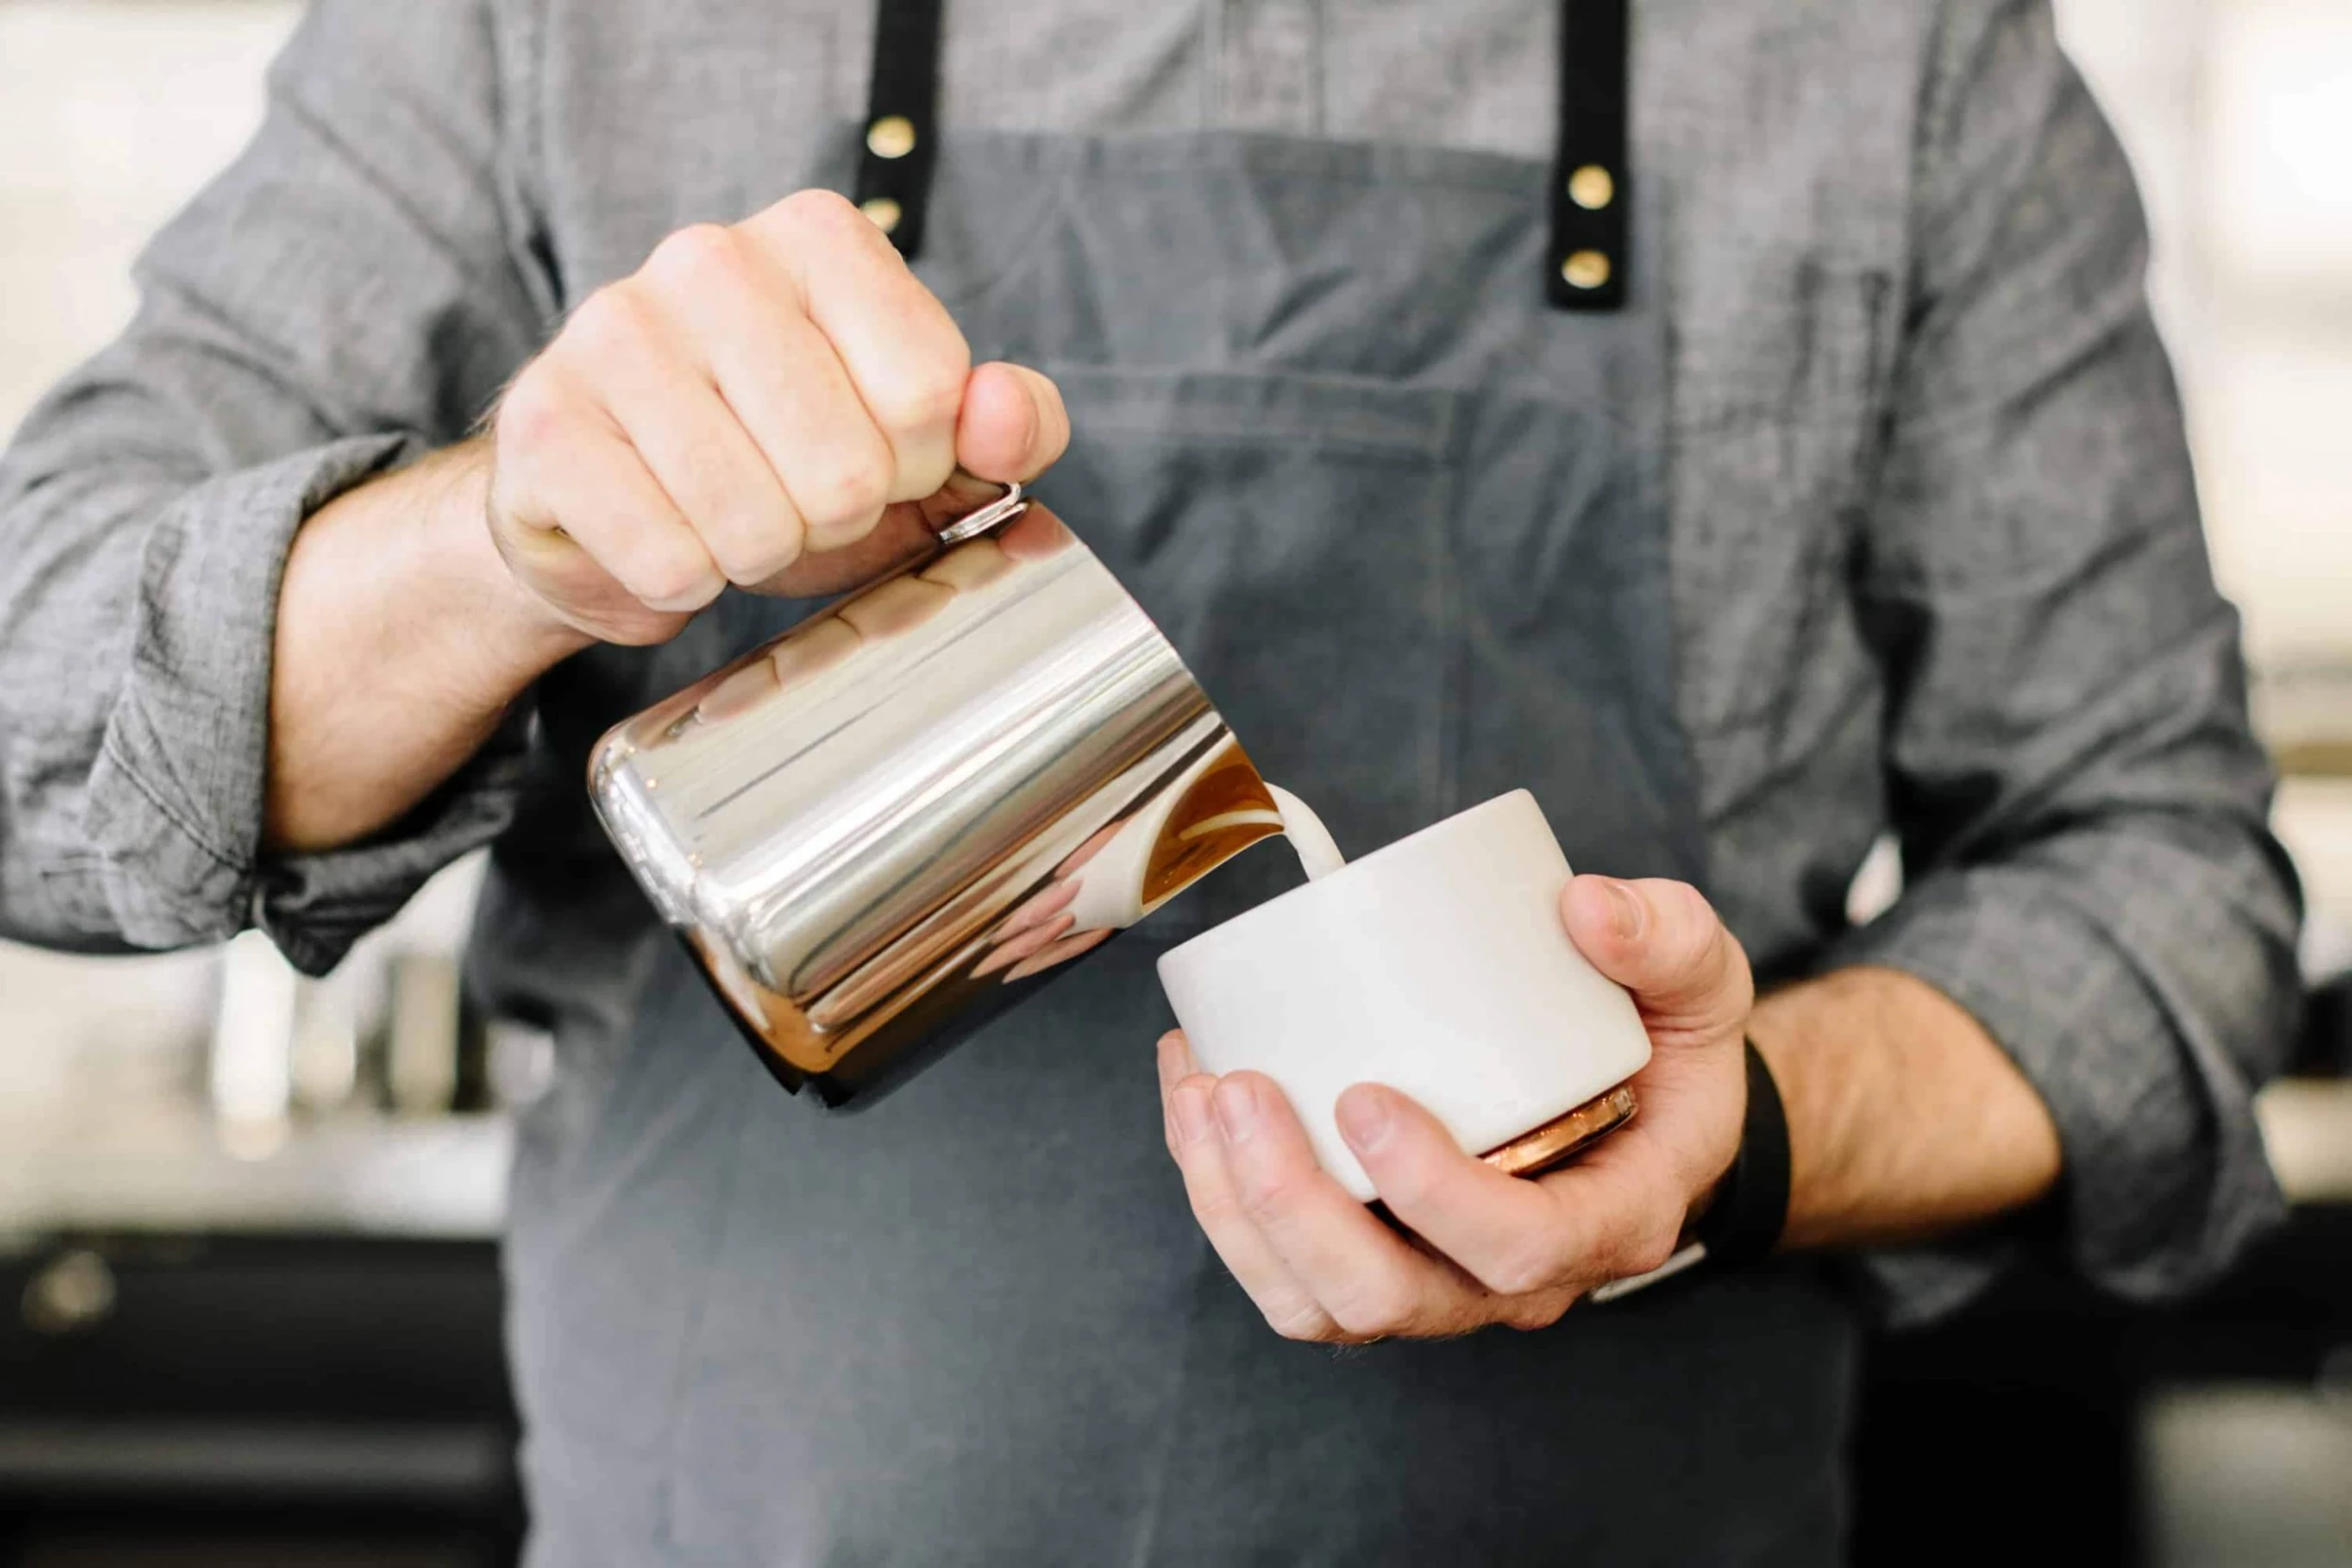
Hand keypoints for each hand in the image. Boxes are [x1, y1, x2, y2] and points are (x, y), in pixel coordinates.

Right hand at [485, 189, 1069, 643]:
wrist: (613, 508)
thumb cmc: (781, 461)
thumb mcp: (920, 442)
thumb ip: (1008, 423)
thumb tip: (1003, 417)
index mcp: (820, 238)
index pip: (929, 392)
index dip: (913, 463)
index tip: (871, 453)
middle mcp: (711, 258)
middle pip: (846, 467)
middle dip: (832, 518)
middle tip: (789, 495)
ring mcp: (613, 331)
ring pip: (755, 522)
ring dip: (755, 555)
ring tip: (727, 517)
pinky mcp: (543, 422)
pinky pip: (669, 559)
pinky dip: (680, 582)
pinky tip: (662, 536)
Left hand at [1157, 875, 1753, 1341]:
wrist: (1646, 1109)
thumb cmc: (1668, 1055)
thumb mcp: (1701, 989)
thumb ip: (1668, 936)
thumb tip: (1587, 906)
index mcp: (1608, 1219)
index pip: (1518, 1249)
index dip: (1432, 1193)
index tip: (1364, 1098)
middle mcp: (1517, 1279)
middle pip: (1389, 1299)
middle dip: (1292, 1204)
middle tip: (1240, 1088)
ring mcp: (1440, 1279)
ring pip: (1317, 1303)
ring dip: (1236, 1208)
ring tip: (1198, 1090)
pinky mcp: (1379, 1255)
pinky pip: (1286, 1270)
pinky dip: (1220, 1194)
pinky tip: (1192, 1093)